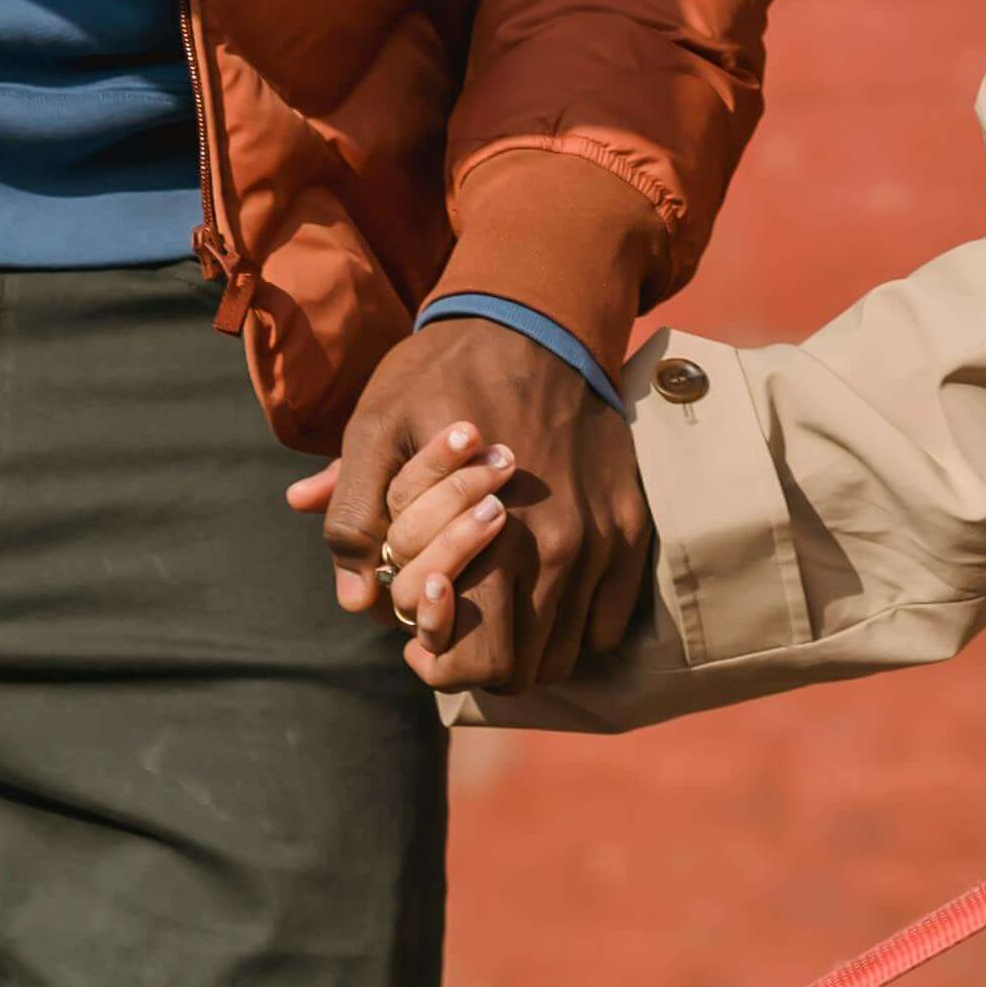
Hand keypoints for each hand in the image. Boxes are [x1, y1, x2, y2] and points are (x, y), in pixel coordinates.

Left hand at [289, 311, 651, 688]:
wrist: (538, 317)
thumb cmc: (443, 373)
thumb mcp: (374, 427)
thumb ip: (353, 516)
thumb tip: (353, 598)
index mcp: (489, 535)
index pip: (471, 660)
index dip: (437, 664)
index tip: (418, 641)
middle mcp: (556, 547)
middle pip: (521, 669)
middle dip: (479, 663)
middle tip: (454, 627)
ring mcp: (601, 538)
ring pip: (568, 653)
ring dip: (527, 647)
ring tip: (496, 608)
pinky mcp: (631, 525)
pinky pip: (609, 620)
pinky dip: (575, 625)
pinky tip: (541, 591)